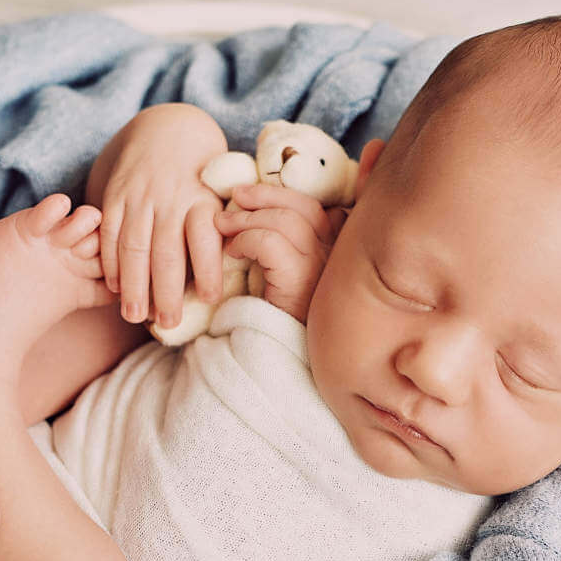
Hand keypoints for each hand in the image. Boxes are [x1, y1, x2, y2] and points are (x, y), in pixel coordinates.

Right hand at [93, 106, 228, 329]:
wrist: (167, 129)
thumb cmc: (202, 174)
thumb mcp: (220, 193)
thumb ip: (222, 229)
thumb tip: (231, 276)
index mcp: (203, 199)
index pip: (205, 238)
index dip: (207, 269)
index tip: (209, 298)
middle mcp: (171, 198)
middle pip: (166, 251)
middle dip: (165, 291)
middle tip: (168, 322)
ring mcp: (140, 197)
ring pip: (134, 246)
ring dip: (133, 285)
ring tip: (134, 316)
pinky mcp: (116, 195)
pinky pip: (110, 233)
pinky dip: (110, 262)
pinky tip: (113, 287)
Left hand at [215, 183, 347, 323]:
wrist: (280, 365)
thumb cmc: (279, 323)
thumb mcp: (286, 281)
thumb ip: (286, 252)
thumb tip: (259, 217)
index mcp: (336, 256)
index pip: (316, 210)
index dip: (281, 196)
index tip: (251, 196)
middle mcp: (337, 260)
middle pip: (305, 207)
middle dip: (264, 195)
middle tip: (234, 197)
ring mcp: (323, 270)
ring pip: (285, 221)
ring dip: (247, 218)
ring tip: (222, 226)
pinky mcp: (301, 282)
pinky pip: (270, 243)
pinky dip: (245, 240)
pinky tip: (232, 253)